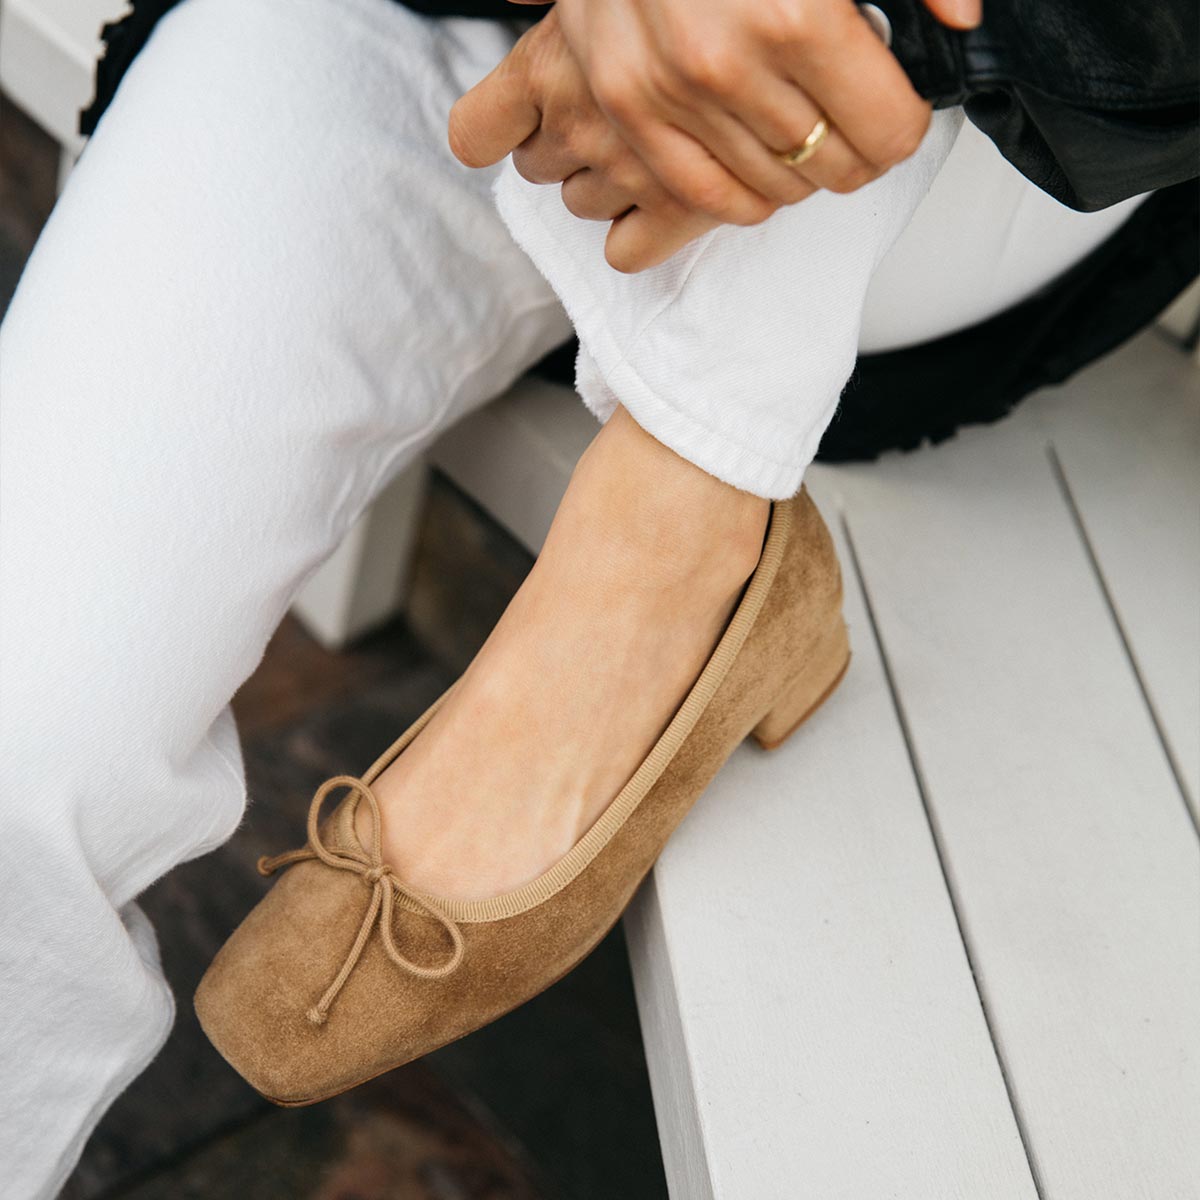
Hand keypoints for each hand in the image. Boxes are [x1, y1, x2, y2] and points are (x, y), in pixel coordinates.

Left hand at [450, 9, 727, 272]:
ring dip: (608, 184)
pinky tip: (665, 199)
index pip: (476, 135)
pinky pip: (625, 252)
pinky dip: (639, 235)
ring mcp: (625, 170)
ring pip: (582, 206)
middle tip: (611, 115)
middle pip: (537, 167)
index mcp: (547, 63)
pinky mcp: (677, 208)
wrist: (776, 5)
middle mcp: (577, 121)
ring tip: (651, 145)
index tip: (519, 126)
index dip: (496, 135)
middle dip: (566, 147)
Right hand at [515, 0, 936, 226]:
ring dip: (798, 170)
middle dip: (851, 148)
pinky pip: (707, 198)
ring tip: (797, 129)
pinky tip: (756, 164)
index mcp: (795, 15)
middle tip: (845, 118)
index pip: (887, 132)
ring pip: (775, 190)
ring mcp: (669, 95)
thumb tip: (962, 21)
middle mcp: (728, 66)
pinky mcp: (627, 112)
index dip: (901, 125)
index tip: (893, 110)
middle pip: (834, 167)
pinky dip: (743, 194)